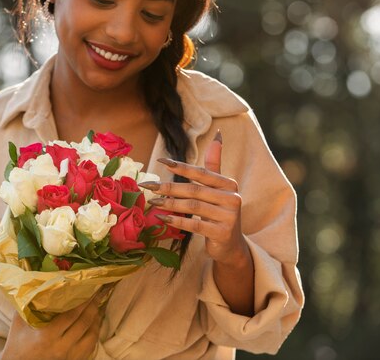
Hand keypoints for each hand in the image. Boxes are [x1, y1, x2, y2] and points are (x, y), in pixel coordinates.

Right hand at [1, 293, 103, 359]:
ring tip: (98, 306)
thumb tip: (33, 283)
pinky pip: (91, 347)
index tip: (89, 288)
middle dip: (93, 305)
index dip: (83, 301)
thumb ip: (26, 304)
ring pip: (91, 336)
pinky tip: (94, 324)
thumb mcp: (19, 324)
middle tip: (99, 292)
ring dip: (97, 319)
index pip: (71, 315)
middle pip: (84, 323)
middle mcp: (61, 347)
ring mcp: (70, 357)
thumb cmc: (17, 346)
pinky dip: (95, 333)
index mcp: (48, 336)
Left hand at [141, 130, 248, 265]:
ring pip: (193, 206)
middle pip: (194, 190)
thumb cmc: (219, 212)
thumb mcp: (218, 188)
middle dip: (168, 186)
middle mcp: (232, 198)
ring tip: (153, 202)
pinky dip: (177, 220)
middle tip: (148, 185)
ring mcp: (229, 216)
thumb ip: (214, 165)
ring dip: (169, 203)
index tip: (160, 161)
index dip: (181, 166)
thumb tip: (217, 134)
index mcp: (229, 184)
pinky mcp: (222, 233)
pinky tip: (162, 218)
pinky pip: (195, 224)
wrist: (231, 245)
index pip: (201, 172)